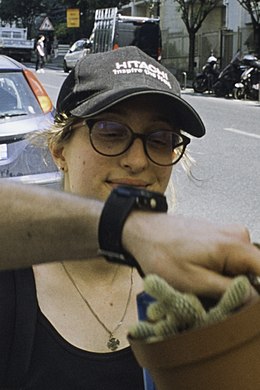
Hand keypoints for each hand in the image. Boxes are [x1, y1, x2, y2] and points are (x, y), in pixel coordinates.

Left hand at [123, 212, 259, 297]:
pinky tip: (198, 276)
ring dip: (225, 282)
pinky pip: (230, 261)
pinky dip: (218, 273)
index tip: (237, 303)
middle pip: (254, 273)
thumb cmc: (162, 255)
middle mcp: (238, 236)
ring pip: (241, 269)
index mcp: (236, 245)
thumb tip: (255, 299)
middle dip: (237, 290)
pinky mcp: (220, 238)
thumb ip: (230, 292)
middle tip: (210, 299)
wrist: (143, 231)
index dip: (257, 295)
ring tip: (200, 286)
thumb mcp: (195, 282)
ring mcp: (229, 235)